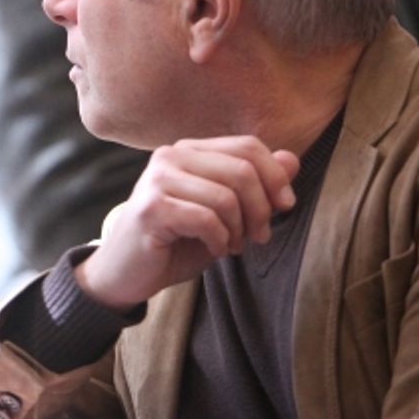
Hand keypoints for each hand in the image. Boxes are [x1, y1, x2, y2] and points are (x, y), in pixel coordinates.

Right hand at [75, 136, 299, 310]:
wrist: (127, 272)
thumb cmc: (176, 241)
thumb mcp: (225, 212)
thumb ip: (256, 184)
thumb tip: (291, 159)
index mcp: (188, 150)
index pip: (247, 146)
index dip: (276, 176)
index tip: (285, 206)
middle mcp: (169, 156)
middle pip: (241, 170)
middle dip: (261, 210)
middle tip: (258, 237)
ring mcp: (156, 180)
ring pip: (226, 197)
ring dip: (239, 230)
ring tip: (232, 246)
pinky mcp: (151, 208)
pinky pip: (206, 219)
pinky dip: (219, 241)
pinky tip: (214, 250)